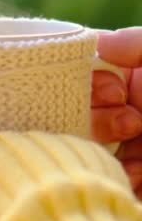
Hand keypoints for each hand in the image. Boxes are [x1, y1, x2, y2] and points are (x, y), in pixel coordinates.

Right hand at [93, 27, 141, 191]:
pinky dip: (125, 179)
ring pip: (94, 149)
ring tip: (141, 158)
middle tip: (133, 123)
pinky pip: (118, 178)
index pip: (89, 79)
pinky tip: (141, 174)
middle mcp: (129, 110)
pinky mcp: (140, 173)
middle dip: (100, 121)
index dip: (92, 87)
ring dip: (110, 153)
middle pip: (84, 115)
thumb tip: (97, 42)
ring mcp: (135, 145)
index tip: (116, 92)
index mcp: (135, 79)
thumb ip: (140, 44)